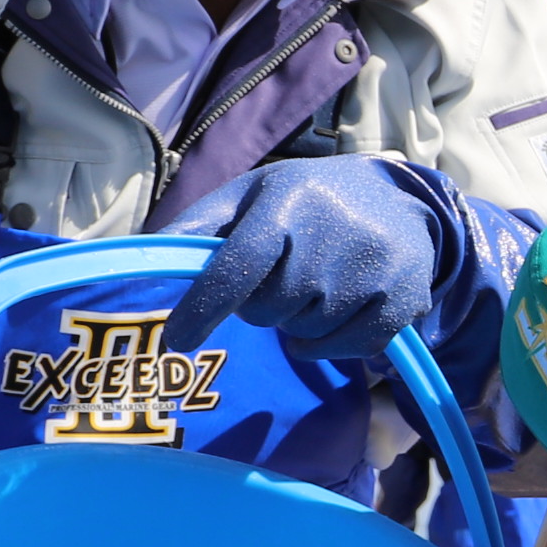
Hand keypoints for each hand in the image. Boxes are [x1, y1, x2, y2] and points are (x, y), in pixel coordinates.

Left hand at [167, 157, 449, 359]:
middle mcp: (333, 235)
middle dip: (263, 305)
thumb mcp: (252, 196)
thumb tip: (143, 257)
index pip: (237, 268)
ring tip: (318, 283)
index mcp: (287, 204)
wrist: (402, 201)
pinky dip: (331, 342)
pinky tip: (341, 308)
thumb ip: (198, 226)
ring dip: (298, 322)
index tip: (175, 341)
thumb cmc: (307, 202)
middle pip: (267, 312)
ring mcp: (372, 270)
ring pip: (304, 335)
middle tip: (283, 274)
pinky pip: (345, 350)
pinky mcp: (403, 300)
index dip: (203, 309)